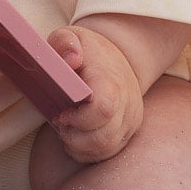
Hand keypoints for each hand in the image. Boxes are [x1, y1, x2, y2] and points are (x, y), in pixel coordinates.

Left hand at [46, 25, 143, 163]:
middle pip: (103, 137)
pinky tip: (75, 135)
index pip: (103, 110)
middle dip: (74, 137)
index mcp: (111, 81)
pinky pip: (107, 153)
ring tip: (66, 128)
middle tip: (60, 122)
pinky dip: (86, 151)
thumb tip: (72, 59)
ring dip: (78, 146)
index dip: (78, 120)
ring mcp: (130, 121)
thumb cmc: (88, 51)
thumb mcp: (72, 36)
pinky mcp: (128, 133)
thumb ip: (64, 42)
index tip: (61, 113)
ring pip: (105, 149)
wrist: (117, 57)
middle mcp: (127, 104)